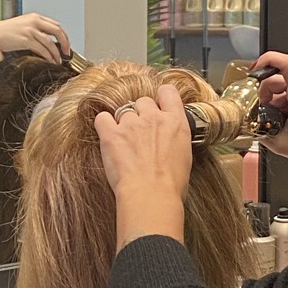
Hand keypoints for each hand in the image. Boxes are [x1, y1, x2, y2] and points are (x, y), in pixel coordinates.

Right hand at [0, 12, 70, 64]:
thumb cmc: (4, 32)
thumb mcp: (22, 26)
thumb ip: (35, 30)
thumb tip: (48, 42)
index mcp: (35, 17)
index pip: (55, 25)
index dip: (64, 35)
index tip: (66, 45)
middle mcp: (34, 21)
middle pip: (57, 31)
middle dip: (65, 43)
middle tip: (67, 53)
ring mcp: (30, 30)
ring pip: (50, 42)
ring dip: (56, 53)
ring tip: (58, 61)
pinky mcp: (25, 39)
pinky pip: (42, 49)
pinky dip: (48, 56)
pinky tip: (50, 61)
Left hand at [94, 85, 191, 245]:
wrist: (152, 195)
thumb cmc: (171, 184)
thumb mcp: (185, 155)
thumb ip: (174, 139)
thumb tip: (168, 141)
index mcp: (175, 121)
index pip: (168, 92)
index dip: (161, 98)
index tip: (158, 107)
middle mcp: (153, 117)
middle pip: (143, 101)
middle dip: (141, 114)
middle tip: (140, 135)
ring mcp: (131, 124)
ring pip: (123, 111)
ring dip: (123, 124)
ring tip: (125, 144)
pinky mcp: (111, 134)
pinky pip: (102, 118)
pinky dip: (104, 125)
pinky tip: (108, 137)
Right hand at [252, 52, 287, 174]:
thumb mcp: (281, 144)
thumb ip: (260, 130)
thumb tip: (248, 122)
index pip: (286, 64)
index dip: (267, 60)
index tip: (254, 68)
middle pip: (276, 78)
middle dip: (265, 95)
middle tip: (266, 113)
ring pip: (280, 85)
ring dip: (272, 101)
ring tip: (278, 119)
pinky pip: (287, 91)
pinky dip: (280, 103)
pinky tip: (284, 117)